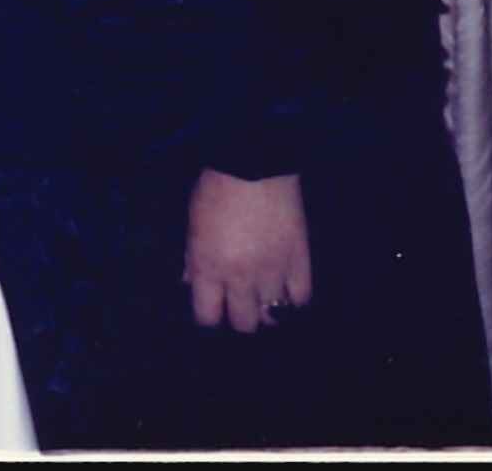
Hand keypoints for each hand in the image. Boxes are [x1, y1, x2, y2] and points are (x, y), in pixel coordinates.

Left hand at [187, 170, 310, 332]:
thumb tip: (191, 283)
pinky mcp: (300, 263)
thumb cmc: (214, 191)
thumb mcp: (192, 226)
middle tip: (238, 303)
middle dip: (239, 316)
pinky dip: (293, 299)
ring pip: (274, 316)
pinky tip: (286, 290)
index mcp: (207, 268)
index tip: (211, 308)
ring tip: (263, 297)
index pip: (207, 316)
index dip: (208, 316)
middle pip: (243, 323)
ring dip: (267, 310)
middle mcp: (240, 278)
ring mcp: (273, 273)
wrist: (254, 167)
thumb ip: (192, 259)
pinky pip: (300, 299)